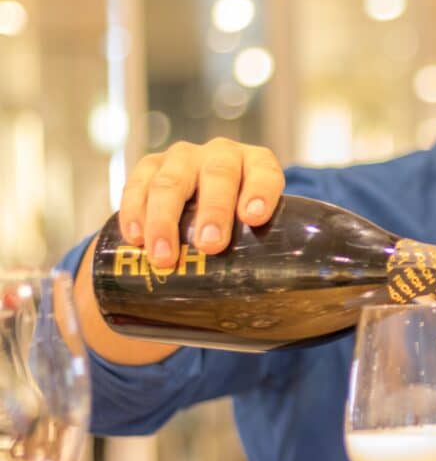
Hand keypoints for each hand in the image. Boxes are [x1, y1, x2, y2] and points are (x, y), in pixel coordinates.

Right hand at [118, 138, 284, 268]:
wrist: (197, 201)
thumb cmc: (235, 222)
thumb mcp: (254, 228)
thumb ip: (263, 251)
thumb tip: (275, 305)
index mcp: (256, 165)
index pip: (265, 171)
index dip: (260, 191)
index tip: (253, 218)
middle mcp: (221, 155)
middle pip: (218, 174)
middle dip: (213, 210)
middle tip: (210, 245)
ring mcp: (184, 157)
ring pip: (172, 182)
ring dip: (165, 220)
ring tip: (164, 257)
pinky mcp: (150, 166)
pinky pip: (138, 183)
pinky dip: (134, 211)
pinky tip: (135, 238)